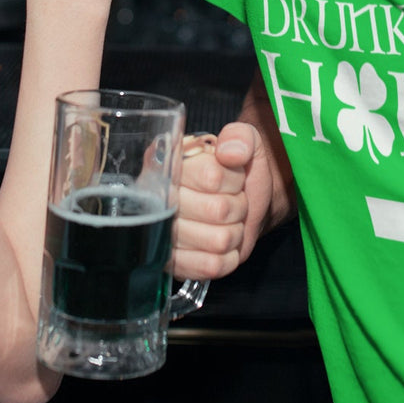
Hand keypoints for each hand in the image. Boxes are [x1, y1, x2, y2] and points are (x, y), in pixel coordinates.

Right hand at [171, 121, 275, 280]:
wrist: (242, 201)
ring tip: (228, 220)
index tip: (232, 176)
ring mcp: (163, 233)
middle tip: (233, 200)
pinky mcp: (174, 262)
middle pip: (217, 211)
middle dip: (238, 206)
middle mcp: (160, 197)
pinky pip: (212, 266)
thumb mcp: (243, 140)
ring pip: (218, 240)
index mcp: (171, 162)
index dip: (233, 180)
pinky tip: (223, 240)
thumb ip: (240, 136)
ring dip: (235, 231)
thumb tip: (230, 153)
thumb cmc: (237, 170)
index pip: (212, 176)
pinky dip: (229, 256)